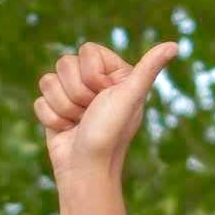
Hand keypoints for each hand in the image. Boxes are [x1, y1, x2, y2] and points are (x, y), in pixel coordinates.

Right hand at [36, 40, 180, 187]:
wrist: (86, 169)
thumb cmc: (110, 134)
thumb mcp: (130, 97)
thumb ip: (148, 69)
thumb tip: (175, 45)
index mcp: (114, 73)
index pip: (87, 50)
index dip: (91, 74)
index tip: (105, 96)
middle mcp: (93, 82)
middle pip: (65, 63)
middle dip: (76, 93)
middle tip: (91, 112)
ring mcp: (72, 96)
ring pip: (48, 80)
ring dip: (64, 107)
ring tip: (79, 123)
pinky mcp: (55, 110)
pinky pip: (39, 100)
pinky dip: (52, 119)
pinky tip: (66, 130)